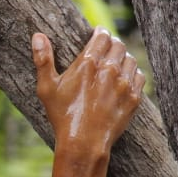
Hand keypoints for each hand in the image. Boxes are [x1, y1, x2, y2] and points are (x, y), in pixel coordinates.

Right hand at [32, 27, 144, 154]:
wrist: (84, 143)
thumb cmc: (63, 116)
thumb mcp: (47, 89)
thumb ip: (43, 60)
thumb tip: (37, 36)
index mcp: (88, 63)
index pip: (102, 36)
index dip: (100, 32)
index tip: (98, 34)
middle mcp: (110, 70)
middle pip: (118, 45)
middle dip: (112, 43)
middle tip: (107, 47)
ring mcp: (124, 84)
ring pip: (131, 59)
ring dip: (124, 58)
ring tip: (116, 62)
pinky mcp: (134, 98)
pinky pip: (139, 77)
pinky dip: (133, 74)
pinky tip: (125, 78)